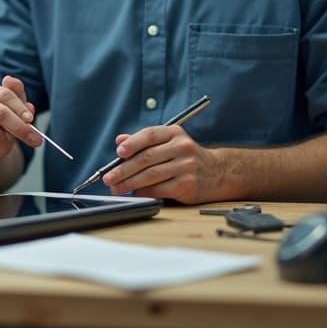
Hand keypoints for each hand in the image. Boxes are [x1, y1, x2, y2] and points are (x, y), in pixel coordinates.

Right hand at [0, 75, 41, 174]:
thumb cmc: (0, 125)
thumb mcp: (15, 111)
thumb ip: (23, 105)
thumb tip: (29, 107)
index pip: (6, 95)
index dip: (20, 108)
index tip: (31, 119)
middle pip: (1, 114)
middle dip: (21, 128)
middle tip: (35, 140)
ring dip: (7, 144)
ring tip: (5, 144)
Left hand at [102, 125, 220, 203]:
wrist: (217, 172)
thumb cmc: (185, 156)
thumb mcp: (168, 142)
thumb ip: (143, 141)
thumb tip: (119, 140)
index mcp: (174, 133)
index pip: (149, 135)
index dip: (132, 143)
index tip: (118, 152)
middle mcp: (181, 147)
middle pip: (146, 158)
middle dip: (123, 170)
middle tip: (109, 178)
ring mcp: (186, 166)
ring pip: (151, 175)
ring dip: (130, 184)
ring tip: (117, 188)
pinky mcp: (188, 184)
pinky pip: (160, 189)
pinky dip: (145, 192)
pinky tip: (135, 194)